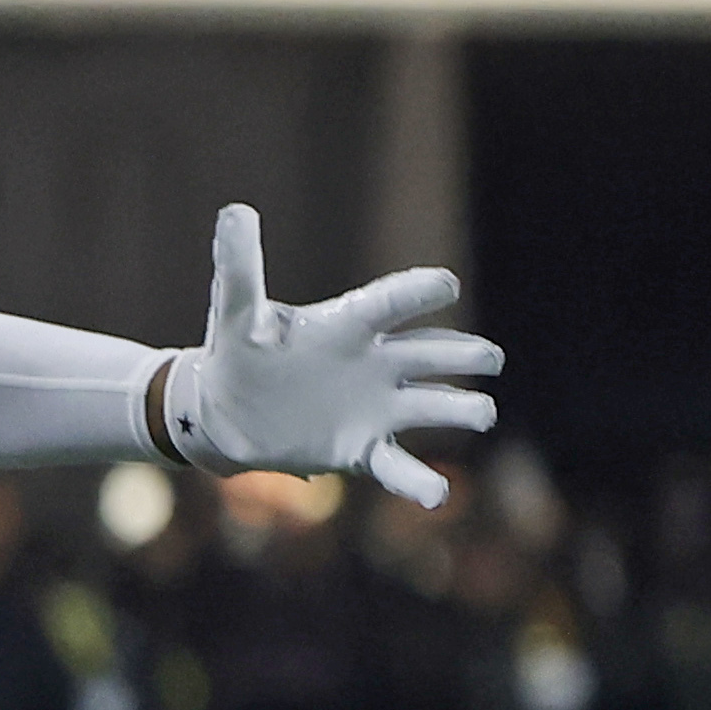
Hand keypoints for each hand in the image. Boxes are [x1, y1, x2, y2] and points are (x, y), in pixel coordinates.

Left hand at [159, 204, 502, 507]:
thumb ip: (239, 268)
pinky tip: (437, 497)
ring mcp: (376, 407)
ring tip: (481, 413)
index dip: (416, 294)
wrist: (223, 413)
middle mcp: (375, 363)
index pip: (389, 305)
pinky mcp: (363, 448)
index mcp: (349, 325)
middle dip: (464, 354)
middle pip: (432, 354)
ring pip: (434, 406)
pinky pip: (400, 466)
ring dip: (461, 408)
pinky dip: (419, 482)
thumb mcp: (234, 313)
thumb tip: (234, 212)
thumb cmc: (236, 355)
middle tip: (488, 358)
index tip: (445, 284)